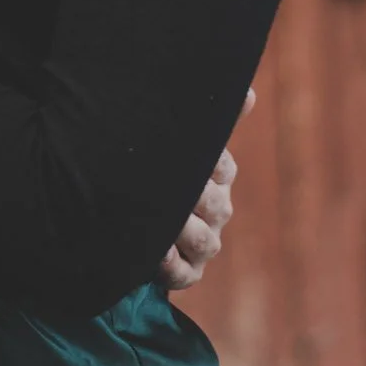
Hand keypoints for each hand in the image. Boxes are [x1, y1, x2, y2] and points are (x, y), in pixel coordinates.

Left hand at [159, 93, 250, 291]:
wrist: (117, 209)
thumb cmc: (152, 168)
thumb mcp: (172, 139)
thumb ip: (210, 117)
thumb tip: (249, 92)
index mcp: (217, 176)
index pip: (221, 167)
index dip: (207, 163)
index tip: (182, 153)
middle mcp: (216, 210)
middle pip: (215, 204)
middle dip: (193, 196)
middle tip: (165, 186)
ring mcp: (203, 242)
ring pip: (204, 240)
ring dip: (184, 230)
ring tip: (165, 221)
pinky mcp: (186, 272)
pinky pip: (184, 274)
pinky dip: (171, 266)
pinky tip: (156, 253)